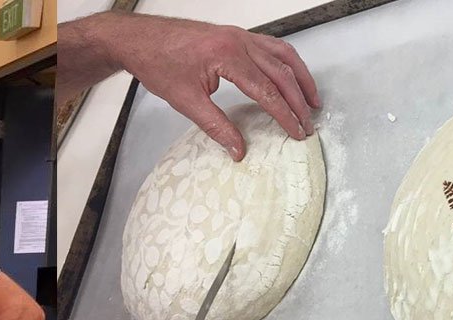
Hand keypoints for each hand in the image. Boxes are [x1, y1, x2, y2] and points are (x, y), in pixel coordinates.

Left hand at [103, 14, 320, 159]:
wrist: (141, 40)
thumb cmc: (159, 65)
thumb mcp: (185, 101)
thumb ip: (216, 126)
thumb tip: (239, 151)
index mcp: (228, 56)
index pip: (267, 90)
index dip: (285, 114)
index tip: (297, 132)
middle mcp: (239, 41)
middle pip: (281, 72)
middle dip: (298, 101)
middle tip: (308, 124)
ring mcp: (240, 35)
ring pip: (282, 55)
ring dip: (300, 78)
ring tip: (312, 101)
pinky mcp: (236, 35)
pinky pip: (271, 46)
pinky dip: (286, 63)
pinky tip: (291, 77)